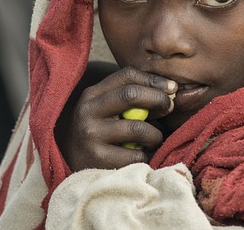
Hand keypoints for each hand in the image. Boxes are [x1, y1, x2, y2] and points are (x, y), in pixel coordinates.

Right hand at [62, 66, 176, 170]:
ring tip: (153, 140)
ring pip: (138, 128)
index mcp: (92, 94)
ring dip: (155, 135)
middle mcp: (87, 111)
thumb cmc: (100, 134)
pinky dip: (146, 156)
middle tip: (169, 108)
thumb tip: (171, 91)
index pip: (127, 75)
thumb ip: (131, 98)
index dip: (154, 80)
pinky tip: (141, 156)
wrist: (71, 168)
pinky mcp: (97, 160)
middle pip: (131, 95)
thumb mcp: (107, 110)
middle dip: (158, 100)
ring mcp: (90, 136)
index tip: (172, 88)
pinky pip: (136, 154)